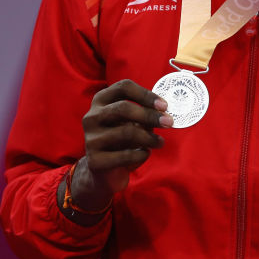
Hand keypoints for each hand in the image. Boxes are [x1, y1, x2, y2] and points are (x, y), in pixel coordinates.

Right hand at [72, 79, 172, 210]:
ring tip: (160, 142)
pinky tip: (145, 154)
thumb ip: (145, 113)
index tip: (164, 106)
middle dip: (150, 115)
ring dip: (149, 138)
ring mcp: (90, 139)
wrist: (105, 171)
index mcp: (101, 101)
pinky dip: (142, 155)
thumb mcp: (134, 121)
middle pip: (123, 108)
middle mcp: (91, 117)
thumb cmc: (123, 139)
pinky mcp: (94, 160)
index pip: (123, 87)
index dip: (146, 94)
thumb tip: (164, 113)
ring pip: (126, 132)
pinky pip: (126, 155)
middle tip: (169, 123)